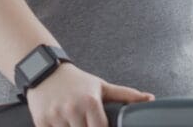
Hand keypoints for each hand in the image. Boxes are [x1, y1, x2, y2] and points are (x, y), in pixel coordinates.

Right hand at [25, 63, 153, 126]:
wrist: (46, 71)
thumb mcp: (102, 86)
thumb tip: (150, 99)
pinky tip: (62, 124)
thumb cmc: (77, 82)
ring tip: (76, 122)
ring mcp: (56, 116)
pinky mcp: (41, 121)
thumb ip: (126, 95)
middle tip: (86, 123)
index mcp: (90, 101)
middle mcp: (73, 109)